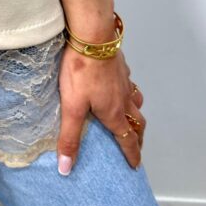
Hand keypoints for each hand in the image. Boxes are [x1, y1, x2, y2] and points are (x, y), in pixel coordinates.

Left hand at [56, 42, 145, 174]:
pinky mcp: (121, 66)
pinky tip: (119, 86)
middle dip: (138, 136)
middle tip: (136, 145)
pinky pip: (130, 83)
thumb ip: (70, 137)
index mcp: (114, 113)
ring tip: (131, 117)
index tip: (135, 165)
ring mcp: (124, 81)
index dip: (132, 154)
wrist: (92, 37)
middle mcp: (124, 98)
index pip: (127, 139)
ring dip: (137, 113)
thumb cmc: (81, 72)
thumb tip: (67, 168)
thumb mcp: (71, 107)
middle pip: (137, 122)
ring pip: (137, 101)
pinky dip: (129, 91)